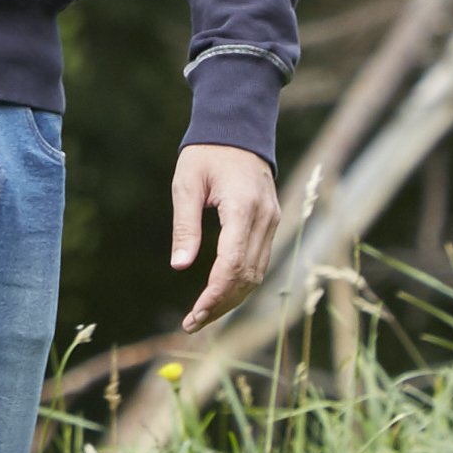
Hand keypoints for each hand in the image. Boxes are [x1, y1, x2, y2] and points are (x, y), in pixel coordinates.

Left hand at [169, 142, 282, 327]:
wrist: (238, 129)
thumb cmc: (205, 153)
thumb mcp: (186, 184)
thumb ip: (184, 225)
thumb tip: (180, 266)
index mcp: (243, 208)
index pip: (233, 263)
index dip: (215, 294)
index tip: (194, 314)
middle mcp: (265, 218)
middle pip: (247, 276)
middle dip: (221, 304)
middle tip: (192, 323)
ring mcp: (272, 222)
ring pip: (257, 274)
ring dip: (231, 299)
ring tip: (202, 316)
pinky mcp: (270, 223)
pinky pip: (259, 262)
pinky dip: (240, 284)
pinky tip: (220, 296)